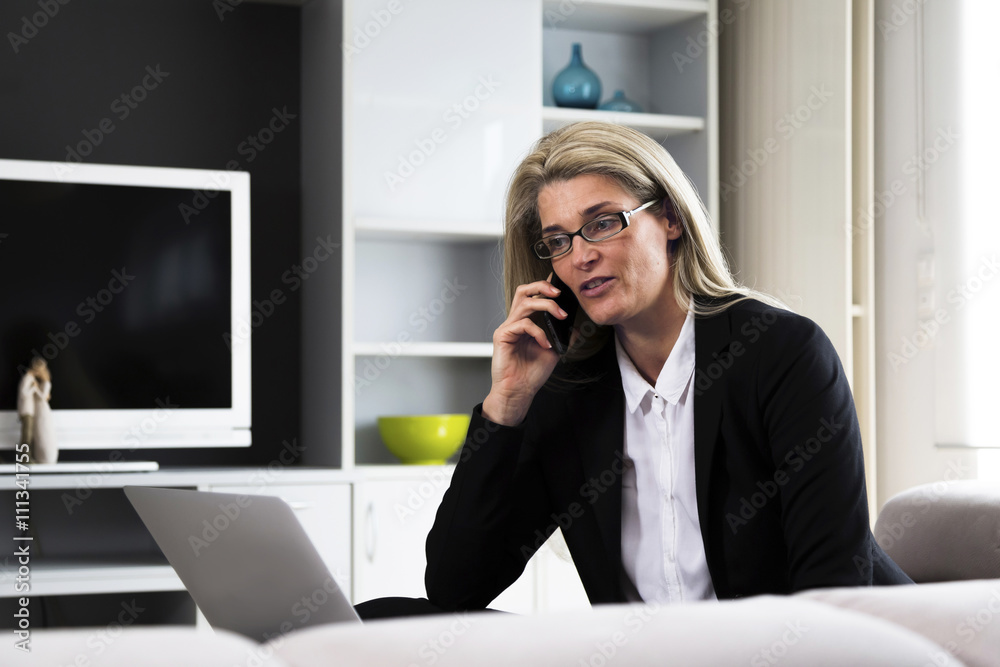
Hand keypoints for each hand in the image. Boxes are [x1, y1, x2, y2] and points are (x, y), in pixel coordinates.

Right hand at [482, 276, 566, 425]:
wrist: (519, 391)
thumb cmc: (531, 373)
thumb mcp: (554, 351)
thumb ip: (561, 336)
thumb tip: (575, 325)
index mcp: (525, 323)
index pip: (532, 296)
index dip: (544, 286)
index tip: (561, 284)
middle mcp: (515, 322)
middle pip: (523, 291)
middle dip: (542, 286)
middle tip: (559, 293)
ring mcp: (507, 327)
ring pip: (525, 302)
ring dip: (546, 305)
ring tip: (560, 315)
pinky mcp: (502, 335)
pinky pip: (523, 324)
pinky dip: (538, 332)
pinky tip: (546, 344)